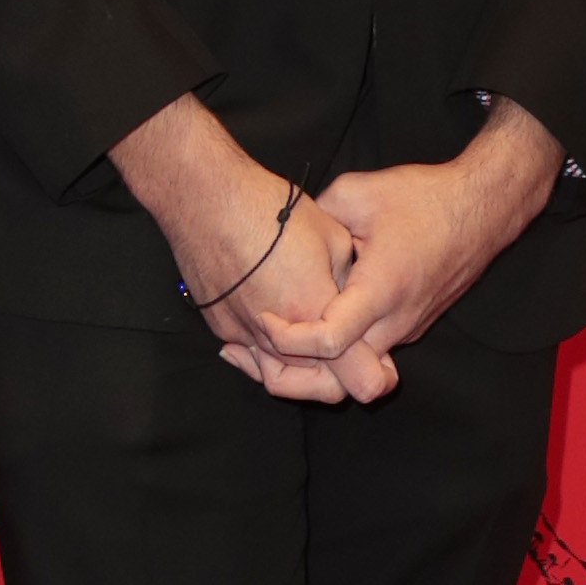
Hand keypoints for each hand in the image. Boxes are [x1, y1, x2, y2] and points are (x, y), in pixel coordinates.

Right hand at [109, 95, 394, 403]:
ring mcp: (245, 335)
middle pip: (322, 388)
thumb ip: (347, 283)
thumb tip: (350, 302)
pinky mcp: (221, 327)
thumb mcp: (332, 238)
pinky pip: (253, 356)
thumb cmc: (268, 208)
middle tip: (349, 355)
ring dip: (304, 369)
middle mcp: (279, 337)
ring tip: (312, 342)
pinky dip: (268, 351)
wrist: (204, 196)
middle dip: (341, 378)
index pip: (361, 378)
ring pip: (284, 378)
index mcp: (315, 313)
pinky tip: (272, 323)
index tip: (381, 360)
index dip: (378, 373)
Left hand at [266, 101, 560, 382]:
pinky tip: (313, 314)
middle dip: (296, 366)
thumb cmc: (423, 197)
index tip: (262, 317)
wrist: (483, 207)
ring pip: (357, 363)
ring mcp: (408, 327)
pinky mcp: (412, 324)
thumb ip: (315, 218)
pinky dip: (341, 343)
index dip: (288, 339)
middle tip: (255, 340)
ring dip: (318, 355)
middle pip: (342, 373)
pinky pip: (370, 346)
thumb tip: (282, 234)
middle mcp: (397, 320)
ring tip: (276, 328)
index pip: (330, 341)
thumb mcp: (356, 193)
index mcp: (381, 289)